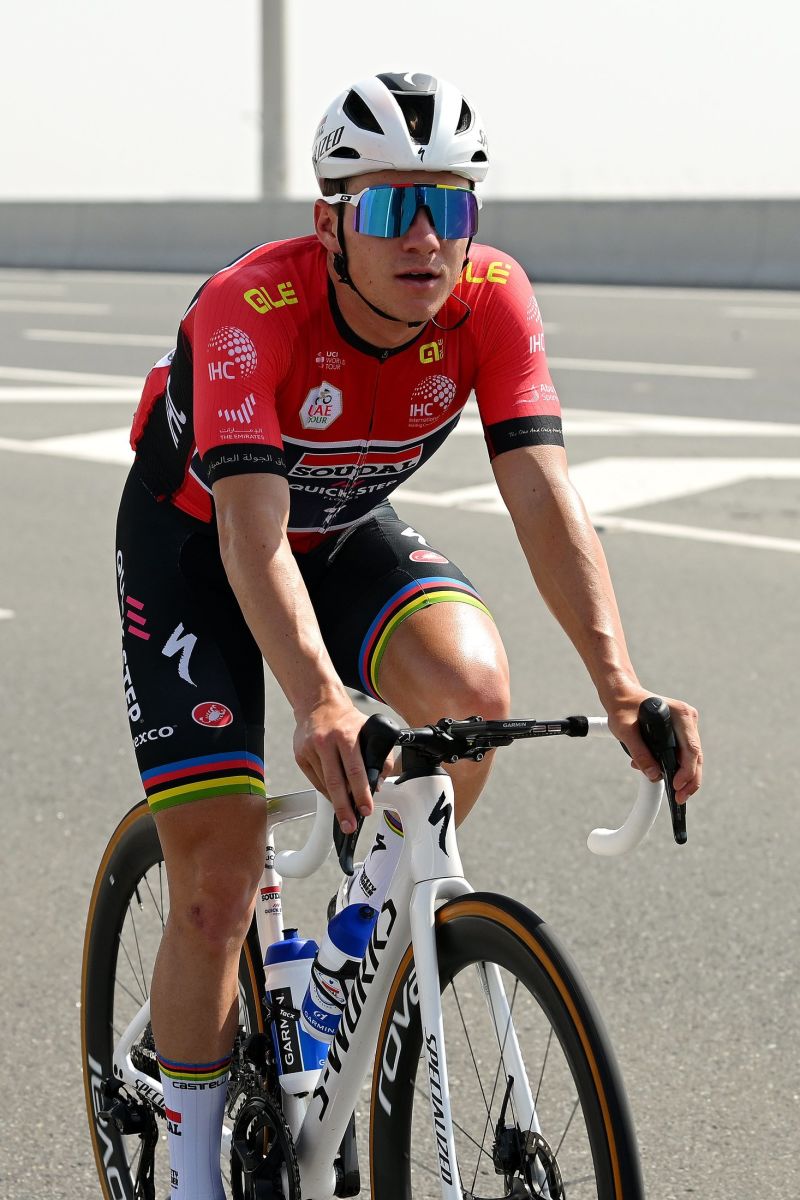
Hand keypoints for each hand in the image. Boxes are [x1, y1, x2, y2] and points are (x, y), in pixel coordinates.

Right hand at [292, 694, 373, 832]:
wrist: (319, 704)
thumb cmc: (348, 720)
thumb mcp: (370, 731)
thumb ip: (381, 756)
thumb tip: (377, 784)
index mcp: (347, 736)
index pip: (355, 770)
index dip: (361, 793)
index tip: (365, 810)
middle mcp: (326, 742)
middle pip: (336, 782)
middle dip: (343, 808)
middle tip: (350, 825)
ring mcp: (310, 749)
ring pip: (324, 783)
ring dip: (335, 800)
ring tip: (344, 812)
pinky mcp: (300, 755)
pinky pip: (314, 780)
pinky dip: (325, 790)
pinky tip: (333, 794)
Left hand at [605, 688, 702, 804]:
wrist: (621, 695)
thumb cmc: (623, 708)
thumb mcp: (625, 730)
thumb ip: (639, 752)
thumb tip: (654, 775)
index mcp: (680, 715)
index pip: (691, 749)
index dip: (687, 771)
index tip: (676, 786)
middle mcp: (687, 719)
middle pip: (696, 756)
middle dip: (689, 780)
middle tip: (679, 799)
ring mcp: (686, 726)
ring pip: (692, 758)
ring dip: (683, 776)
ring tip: (674, 794)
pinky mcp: (681, 732)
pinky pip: (683, 754)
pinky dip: (676, 767)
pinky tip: (662, 776)